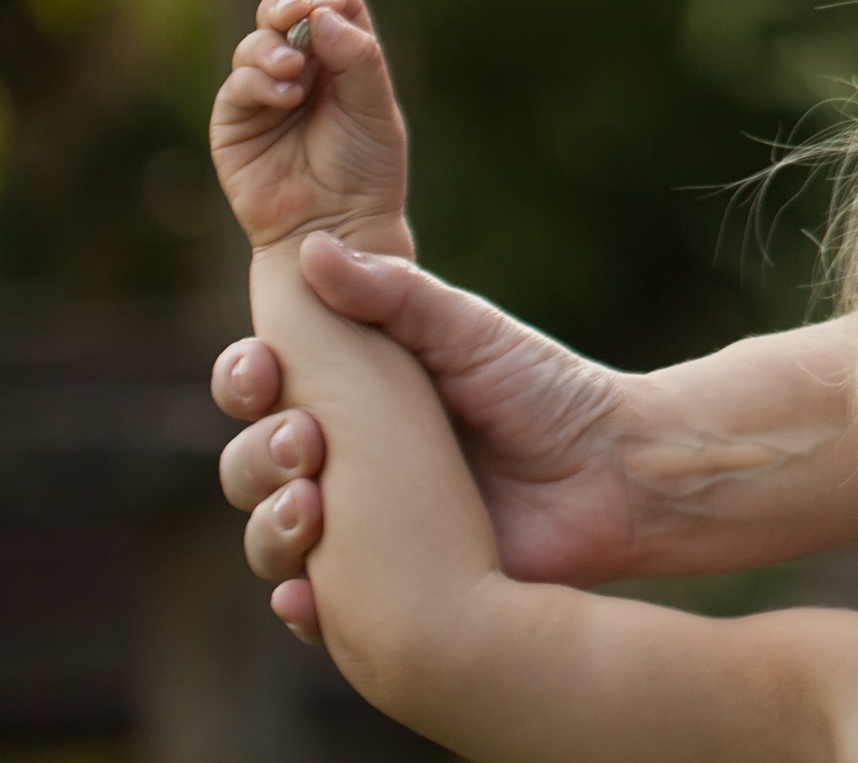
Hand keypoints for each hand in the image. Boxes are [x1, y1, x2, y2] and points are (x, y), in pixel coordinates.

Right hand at [211, 0, 413, 260]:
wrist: (337, 225)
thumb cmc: (366, 168)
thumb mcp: (374, 107)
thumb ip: (357, 58)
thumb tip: (321, 13)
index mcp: (342, 59)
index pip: (332, 6)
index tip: (329, 2)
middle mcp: (302, 70)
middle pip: (282, 14)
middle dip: (284, 6)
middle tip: (295, 13)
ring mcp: (265, 94)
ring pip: (255, 45)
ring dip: (272, 49)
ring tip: (294, 70)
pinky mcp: (234, 123)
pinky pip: (237, 86)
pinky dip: (258, 81)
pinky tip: (284, 94)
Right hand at [215, 253, 659, 629]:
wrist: (613, 472)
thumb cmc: (543, 390)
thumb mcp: (471, 332)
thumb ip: (395, 294)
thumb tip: (312, 248)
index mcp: (349, 398)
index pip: (261, 390)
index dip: (244, 379)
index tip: (262, 368)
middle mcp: (338, 466)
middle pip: (250, 467)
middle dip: (257, 456)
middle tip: (302, 442)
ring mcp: (357, 532)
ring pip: (272, 537)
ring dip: (271, 526)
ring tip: (309, 507)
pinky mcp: (385, 591)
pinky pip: (320, 610)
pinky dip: (301, 605)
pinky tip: (301, 596)